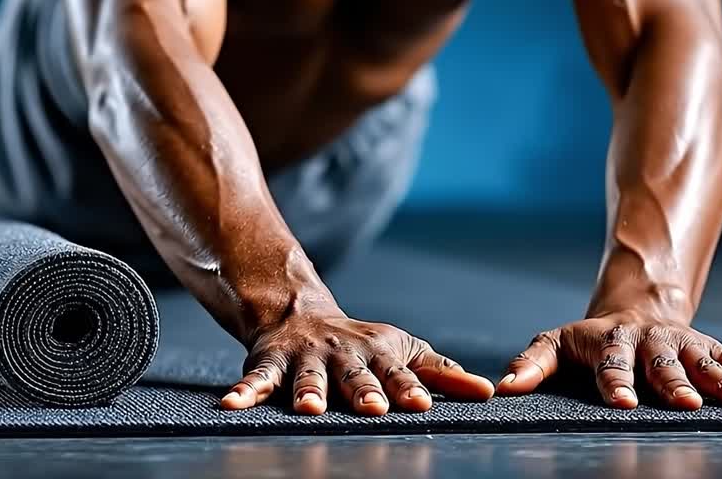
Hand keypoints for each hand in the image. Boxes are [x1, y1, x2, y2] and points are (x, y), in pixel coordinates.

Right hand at [221, 309, 494, 414]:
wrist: (299, 312)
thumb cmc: (362, 344)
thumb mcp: (404, 351)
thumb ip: (442, 373)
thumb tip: (489, 393)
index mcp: (378, 354)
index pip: (399, 374)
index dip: (410, 388)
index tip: (421, 404)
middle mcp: (343, 354)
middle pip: (355, 376)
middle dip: (363, 391)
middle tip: (374, 408)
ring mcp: (306, 358)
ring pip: (307, 377)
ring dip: (307, 391)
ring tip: (307, 409)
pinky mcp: (271, 362)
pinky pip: (257, 378)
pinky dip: (244, 390)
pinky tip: (231, 404)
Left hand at [495, 310, 721, 409]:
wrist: (635, 308)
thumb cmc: (589, 341)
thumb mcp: (556, 345)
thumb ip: (532, 364)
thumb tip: (503, 388)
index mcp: (612, 342)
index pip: (612, 364)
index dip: (616, 383)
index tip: (623, 405)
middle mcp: (653, 342)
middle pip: (664, 364)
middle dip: (676, 385)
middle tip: (687, 406)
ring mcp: (687, 346)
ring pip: (709, 364)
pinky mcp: (714, 351)